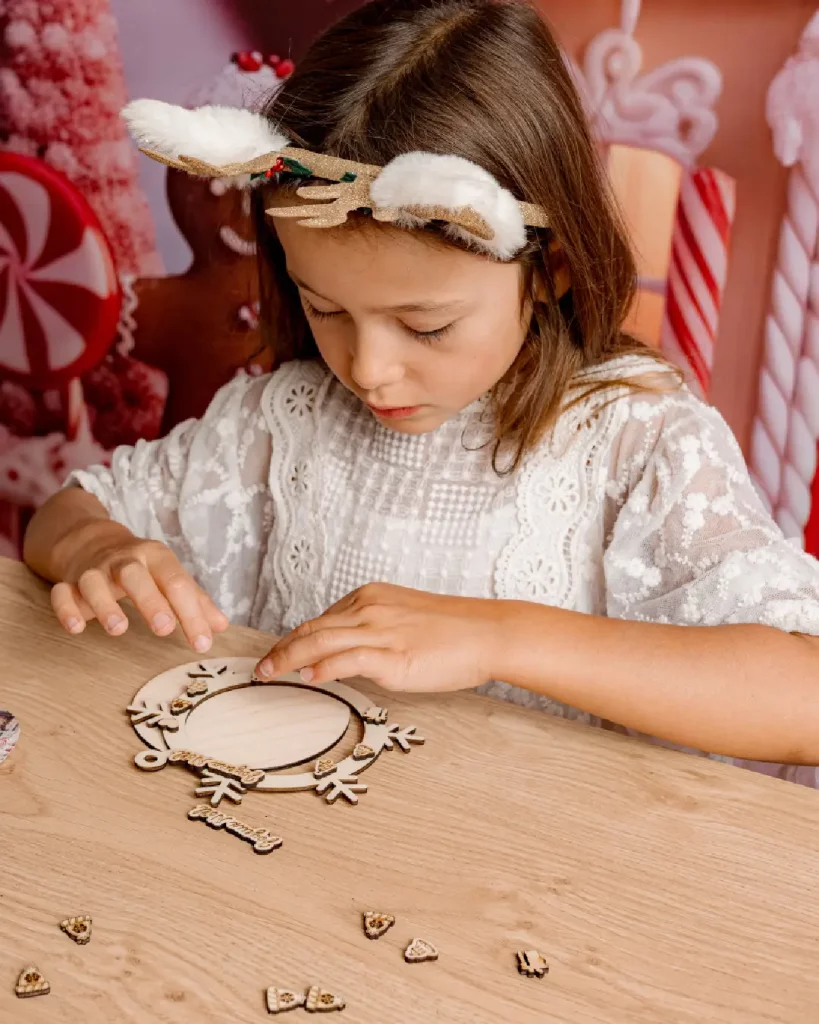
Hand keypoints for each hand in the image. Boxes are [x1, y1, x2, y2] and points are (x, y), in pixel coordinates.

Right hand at [50, 520, 228, 650]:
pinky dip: (66, 608)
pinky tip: (77, 627)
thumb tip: (221, 627)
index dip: (192, 613)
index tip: (202, 644)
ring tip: (118, 629)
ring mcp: (94, 571)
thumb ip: (194, 601)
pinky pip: (62, 592)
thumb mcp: (169, 576)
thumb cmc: (141, 567)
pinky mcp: (69, 582)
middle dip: (150, 601)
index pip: (177, 583)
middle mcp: (124, 561)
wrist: (92, 540)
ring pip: (95, 582)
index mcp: (156, 558)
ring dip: (105, 605)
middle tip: (164, 628)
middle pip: (135, 576)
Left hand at [255, 583, 502, 692]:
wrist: (487, 632)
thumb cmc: (453, 631)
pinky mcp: (393, 655)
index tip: (280, 653)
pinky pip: (348, 659)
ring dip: (289, 659)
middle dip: (281, 649)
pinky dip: (324, 668)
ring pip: (320, 642)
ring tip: (269, 674)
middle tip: (261, 667)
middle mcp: (370, 609)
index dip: (295, 639)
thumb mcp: (404, 620)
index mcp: (370, 598)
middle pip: (311, 628)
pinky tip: (309, 678)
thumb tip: (346, 656)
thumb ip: (373, 632)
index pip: (321, 620)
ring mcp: (380, 631)